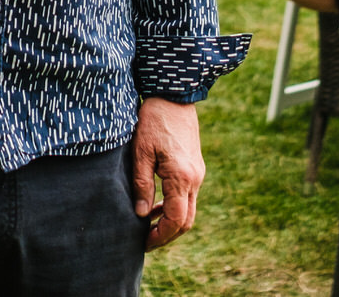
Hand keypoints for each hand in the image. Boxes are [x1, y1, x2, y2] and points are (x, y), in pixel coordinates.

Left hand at [131, 98, 204, 249]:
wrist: (173, 95)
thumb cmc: (153, 120)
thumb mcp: (141, 151)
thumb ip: (142, 184)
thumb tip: (141, 214)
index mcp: (182, 177)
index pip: (176, 220)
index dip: (161, 236)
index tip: (143, 242)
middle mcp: (195, 178)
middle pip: (186, 220)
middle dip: (168, 235)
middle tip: (146, 240)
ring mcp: (197, 173)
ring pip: (188, 209)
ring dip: (171, 221)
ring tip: (148, 225)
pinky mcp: (195, 167)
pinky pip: (188, 195)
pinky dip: (174, 206)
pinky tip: (156, 205)